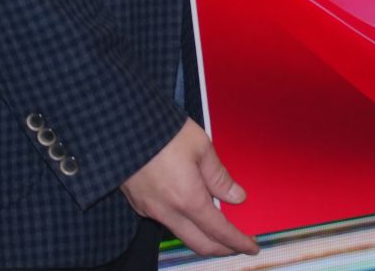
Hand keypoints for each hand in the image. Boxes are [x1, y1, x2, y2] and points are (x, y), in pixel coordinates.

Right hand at [121, 119, 256, 256]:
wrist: (122, 127)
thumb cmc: (164, 131)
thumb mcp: (201, 147)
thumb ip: (219, 176)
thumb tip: (237, 197)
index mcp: (188, 199)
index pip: (219, 231)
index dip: (238, 242)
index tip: (252, 247)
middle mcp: (168, 212)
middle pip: (200, 243)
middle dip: (222, 248)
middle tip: (237, 245)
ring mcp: (150, 210)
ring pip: (181, 234)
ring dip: (202, 237)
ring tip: (217, 229)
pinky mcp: (138, 204)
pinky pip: (165, 221)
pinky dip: (183, 224)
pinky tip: (190, 211)